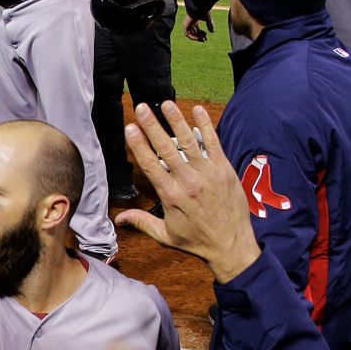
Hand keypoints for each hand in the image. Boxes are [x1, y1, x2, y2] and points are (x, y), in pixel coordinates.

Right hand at [114, 101, 259, 283]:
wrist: (232, 245)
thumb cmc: (197, 241)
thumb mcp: (166, 235)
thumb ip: (142, 222)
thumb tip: (118, 218)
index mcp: (170, 196)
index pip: (150, 165)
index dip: (139, 145)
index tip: (130, 129)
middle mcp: (188, 182)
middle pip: (166, 148)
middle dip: (153, 126)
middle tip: (142, 108)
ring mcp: (207, 174)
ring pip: (189, 142)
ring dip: (177, 121)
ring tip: (166, 104)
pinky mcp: (224, 170)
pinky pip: (214, 143)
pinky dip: (206, 126)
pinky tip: (197, 110)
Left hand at [183, 13, 214, 41]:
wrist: (199, 8)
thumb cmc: (203, 11)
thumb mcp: (208, 19)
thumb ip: (210, 25)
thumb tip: (212, 32)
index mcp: (194, 20)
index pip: (197, 29)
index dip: (201, 34)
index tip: (206, 37)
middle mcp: (190, 23)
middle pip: (194, 33)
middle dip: (199, 37)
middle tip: (205, 39)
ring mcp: (187, 25)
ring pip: (191, 34)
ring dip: (197, 38)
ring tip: (203, 39)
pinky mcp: (185, 26)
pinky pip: (188, 35)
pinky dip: (193, 37)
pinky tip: (199, 38)